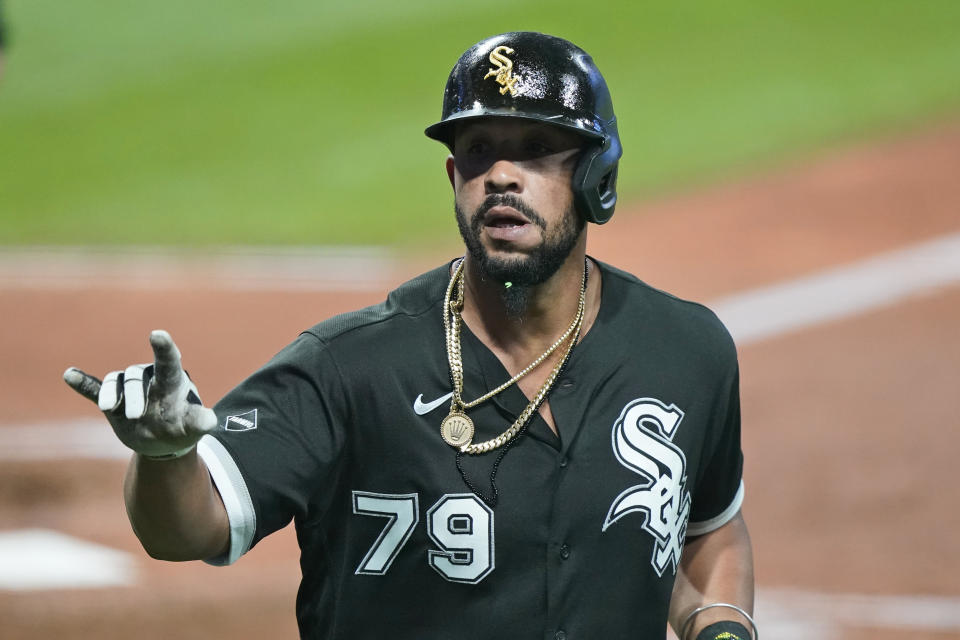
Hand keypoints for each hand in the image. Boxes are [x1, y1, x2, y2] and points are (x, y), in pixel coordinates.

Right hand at [63, 330, 218, 458]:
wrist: (163, 442)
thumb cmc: (183, 428)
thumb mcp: (193, 427)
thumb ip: (199, 421)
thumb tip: (211, 421)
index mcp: (171, 381)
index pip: (169, 361)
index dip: (164, 348)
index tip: (158, 334)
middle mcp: (148, 378)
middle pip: (136, 376)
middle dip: (135, 395)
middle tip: (137, 416)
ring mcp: (128, 389)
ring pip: (116, 381)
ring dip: (112, 395)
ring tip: (110, 408)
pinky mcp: (113, 401)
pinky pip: (95, 389)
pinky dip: (83, 383)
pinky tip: (69, 374)